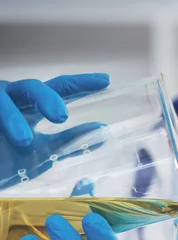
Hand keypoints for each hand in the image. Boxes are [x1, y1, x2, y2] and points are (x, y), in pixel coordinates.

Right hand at [0, 74, 109, 189]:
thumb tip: (103, 130)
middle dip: (47, 98)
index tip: (106, 81)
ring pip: (3, 99)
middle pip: (33, 87)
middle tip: (61, 117)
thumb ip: (71, 141)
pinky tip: (2, 136)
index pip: (60, 88)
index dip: (81, 84)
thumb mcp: (44, 152)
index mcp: (32, 106)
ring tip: (24, 142)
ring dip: (14, 119)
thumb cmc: (8, 159)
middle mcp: (13, 98)